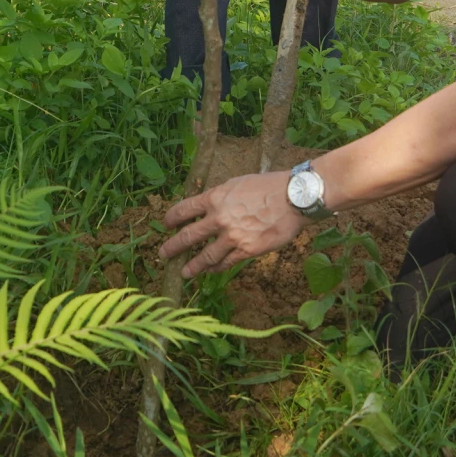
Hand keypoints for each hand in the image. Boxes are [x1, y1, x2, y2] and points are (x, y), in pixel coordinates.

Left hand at [160, 172, 304, 277]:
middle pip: (188, 236)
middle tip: (163, 254)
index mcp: (215, 198)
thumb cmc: (267, 187)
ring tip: (184, 273)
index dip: (172, 218)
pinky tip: (210, 271)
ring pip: (205, 256)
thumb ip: (220, 196)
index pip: (184, 209)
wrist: (292, 199)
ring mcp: (232, 236)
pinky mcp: (247, 250)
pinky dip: (216, 268)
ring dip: (193, 266)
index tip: (166, 224)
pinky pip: (226, 263)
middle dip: (173, 247)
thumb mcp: (237, 184)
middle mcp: (219, 218)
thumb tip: (209, 206)